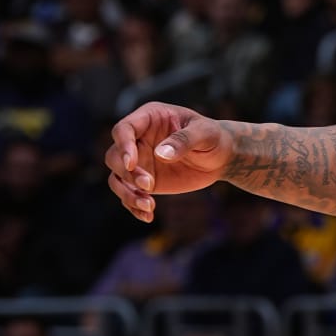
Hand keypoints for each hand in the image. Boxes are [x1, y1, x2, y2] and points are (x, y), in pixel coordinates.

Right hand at [106, 102, 235, 222]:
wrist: (220, 157)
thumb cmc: (212, 137)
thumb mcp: (204, 133)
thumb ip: (184, 140)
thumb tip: (161, 154)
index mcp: (149, 119)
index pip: (124, 130)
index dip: (123, 146)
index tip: (131, 164)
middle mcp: (138, 140)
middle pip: (114, 156)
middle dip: (128, 173)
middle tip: (149, 185)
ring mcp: (139, 161)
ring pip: (117, 177)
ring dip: (127, 194)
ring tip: (149, 206)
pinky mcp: (143, 181)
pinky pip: (129, 194)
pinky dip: (134, 206)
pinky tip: (148, 216)